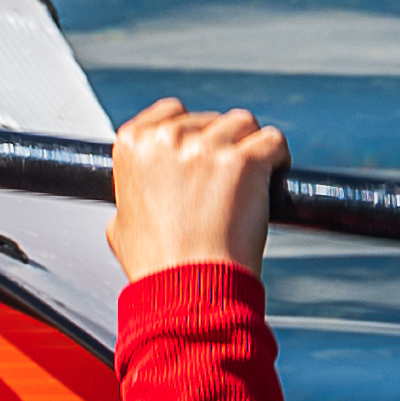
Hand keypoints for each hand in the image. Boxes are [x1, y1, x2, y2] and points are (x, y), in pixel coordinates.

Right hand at [107, 98, 286, 280]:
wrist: (187, 289)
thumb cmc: (157, 265)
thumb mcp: (121, 225)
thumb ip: (132, 195)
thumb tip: (144, 191)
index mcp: (133, 145)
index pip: (171, 111)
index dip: (193, 130)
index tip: (203, 149)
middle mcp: (167, 139)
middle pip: (210, 119)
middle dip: (222, 143)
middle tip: (228, 179)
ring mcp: (207, 148)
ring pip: (244, 123)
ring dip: (251, 145)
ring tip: (253, 176)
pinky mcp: (244, 161)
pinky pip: (274, 141)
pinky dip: (278, 157)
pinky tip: (274, 175)